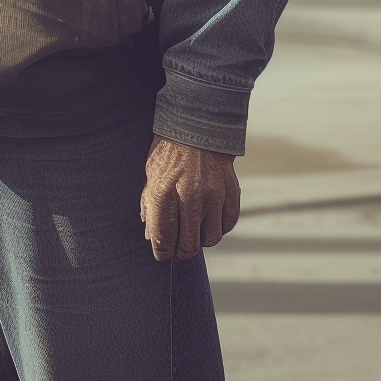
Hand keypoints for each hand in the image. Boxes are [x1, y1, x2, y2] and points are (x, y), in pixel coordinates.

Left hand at [140, 137, 239, 260]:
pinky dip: (219, 227)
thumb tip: (150, 236)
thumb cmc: (169, 152)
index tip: (163, 254)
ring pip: (210, 239)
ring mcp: (214, 195)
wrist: (197, 126)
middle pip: (188, 245)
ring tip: (195, 232)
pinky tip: (210, 220)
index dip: (162, 252)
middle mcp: (190, 196)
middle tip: (179, 248)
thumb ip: (150, 206)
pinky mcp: (231, 192)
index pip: (163, 238)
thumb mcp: (151, 175)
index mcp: (164, 192)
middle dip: (181, 252)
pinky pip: (228, 224)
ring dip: (201, 240)